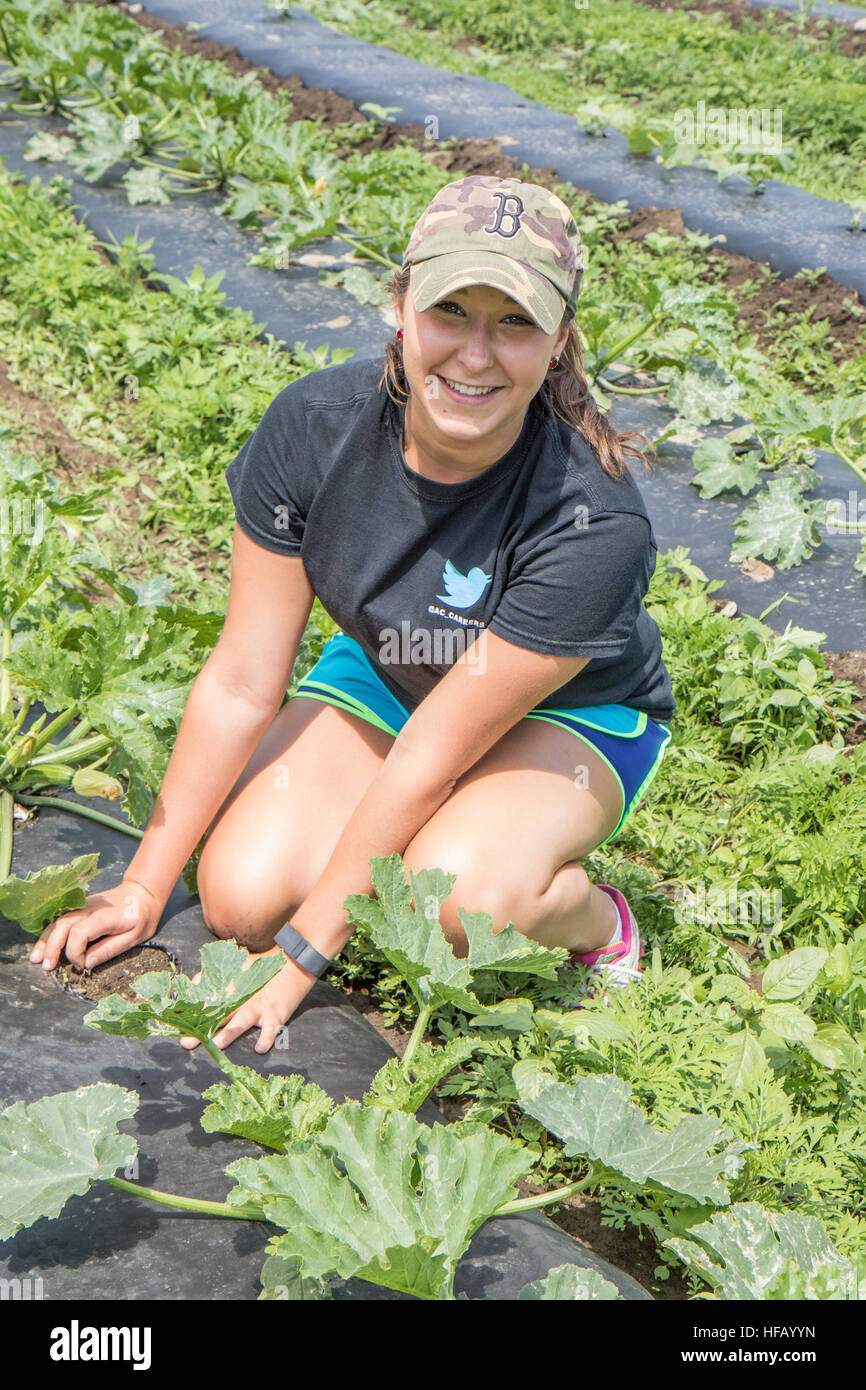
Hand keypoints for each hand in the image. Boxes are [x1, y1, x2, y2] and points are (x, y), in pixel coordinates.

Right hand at [29, 879, 162, 971]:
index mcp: (104, 915)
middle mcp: (89, 908)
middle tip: (46, 967)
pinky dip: (50, 932)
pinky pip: (61, 919)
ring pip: (58, 921)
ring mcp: (82, 905)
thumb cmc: (141, 916)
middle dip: (52, 947)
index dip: (75, 952)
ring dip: (45, 939)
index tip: (82, 965)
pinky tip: (43, 945)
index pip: (79, 933)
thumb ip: (110, 949)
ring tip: (36, 958)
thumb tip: (88, 963)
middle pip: (63, 925)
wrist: (142, 892)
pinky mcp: (79, 907)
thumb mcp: (134, 937)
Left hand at [180, 946, 316, 1054]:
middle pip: (219, 1016)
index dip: (190, 1015)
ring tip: (217, 1044)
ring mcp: (259, 1008)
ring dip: (230, 1033)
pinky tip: (260, 1048)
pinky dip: (267, 1038)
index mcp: (230, 990)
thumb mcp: (235, 969)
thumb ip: (212, 977)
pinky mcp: (276, 1014)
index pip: (206, 1002)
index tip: (176, 1026)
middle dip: (202, 1030)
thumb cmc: (260, 970)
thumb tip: (191, 983)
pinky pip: (271, 1029)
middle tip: (187, 1042)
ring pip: (242, 1022)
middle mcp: (242, 1000)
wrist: (292, 965)